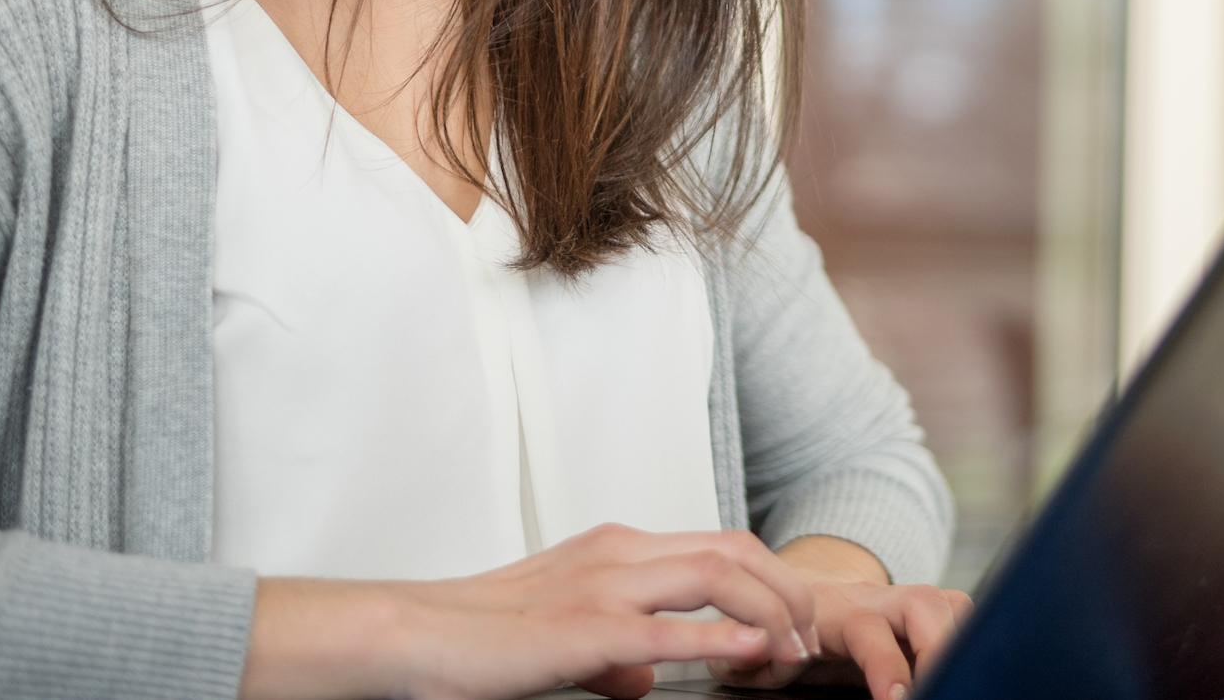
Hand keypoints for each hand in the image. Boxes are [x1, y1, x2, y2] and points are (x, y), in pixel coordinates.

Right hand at [367, 523, 820, 699]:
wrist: (415, 633)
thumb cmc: (483, 634)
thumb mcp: (566, 634)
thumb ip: (615, 653)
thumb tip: (648, 678)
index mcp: (617, 549)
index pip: (717, 544)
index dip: (767, 578)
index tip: (789, 620)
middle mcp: (619, 553)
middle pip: (733, 548)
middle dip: (786, 588)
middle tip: (808, 636)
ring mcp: (603, 584)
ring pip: (715, 572)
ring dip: (768, 609)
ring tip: (792, 649)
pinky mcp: (583, 628)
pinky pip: (665, 626)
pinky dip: (718, 636)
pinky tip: (749, 651)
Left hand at [711, 565, 972, 699]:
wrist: (800, 589)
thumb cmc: (780, 629)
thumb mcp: (754, 650)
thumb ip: (754, 659)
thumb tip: (760, 661)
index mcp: (833, 612)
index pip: (868, 629)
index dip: (886, 664)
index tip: (897, 699)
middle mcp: (875, 601)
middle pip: (925, 604)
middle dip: (941, 648)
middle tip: (942, 687)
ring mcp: (902, 602)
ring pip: (950, 604)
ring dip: (961, 641)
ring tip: (958, 679)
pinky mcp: (924, 611)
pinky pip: (958, 611)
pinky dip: (968, 637)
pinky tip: (959, 668)